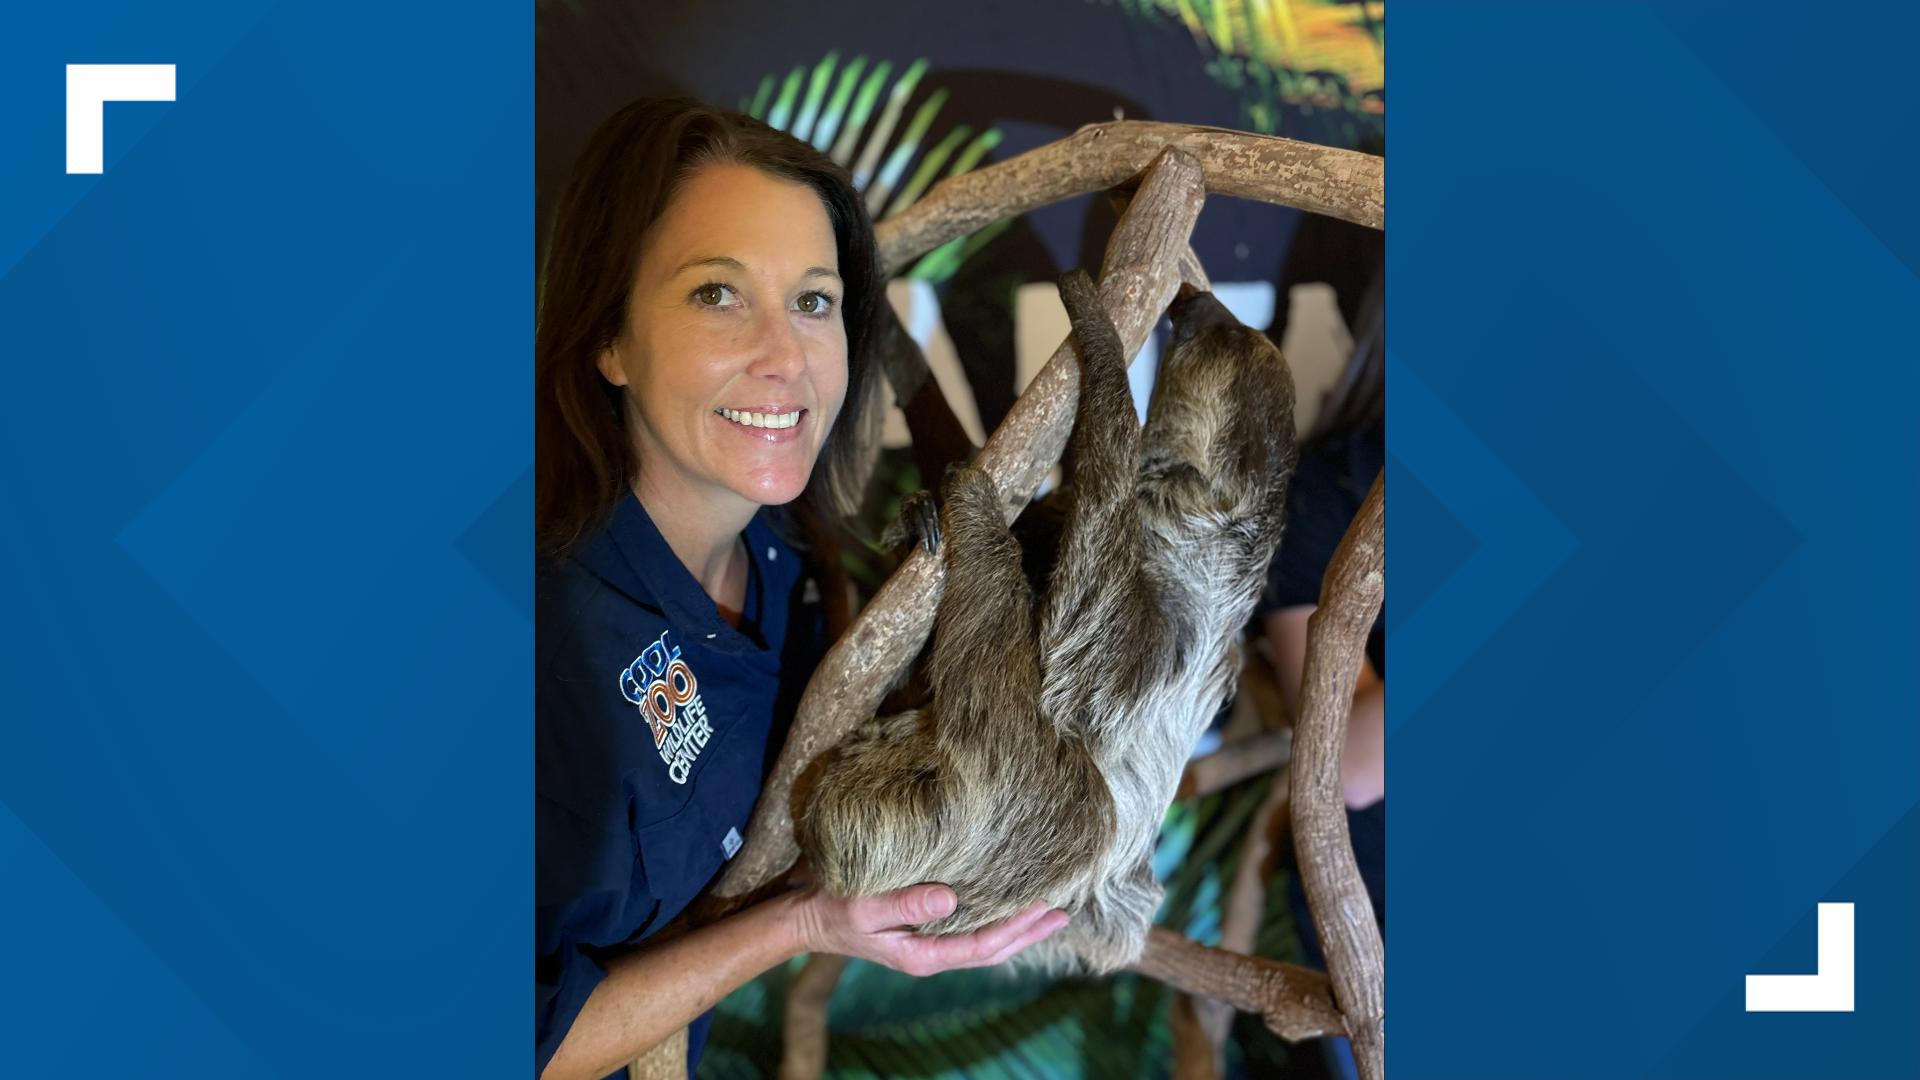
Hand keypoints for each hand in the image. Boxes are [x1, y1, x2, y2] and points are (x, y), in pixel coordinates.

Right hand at [786, 883, 1068, 976]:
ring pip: (985, 943)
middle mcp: (931, 954)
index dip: (1017, 927)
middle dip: (1029, 933)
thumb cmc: (830, 908)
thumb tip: (951, 899)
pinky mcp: (923, 928)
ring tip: (1047, 911)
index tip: (1045, 906)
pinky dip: (995, 920)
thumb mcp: (864, 906)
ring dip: (1017, 928)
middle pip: (993, 950)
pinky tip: (1006, 905)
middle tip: (1064, 912)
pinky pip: (970, 930)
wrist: (803, 914)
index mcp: (922, 955)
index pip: (983, 946)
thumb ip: (905, 904)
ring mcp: (928, 943)